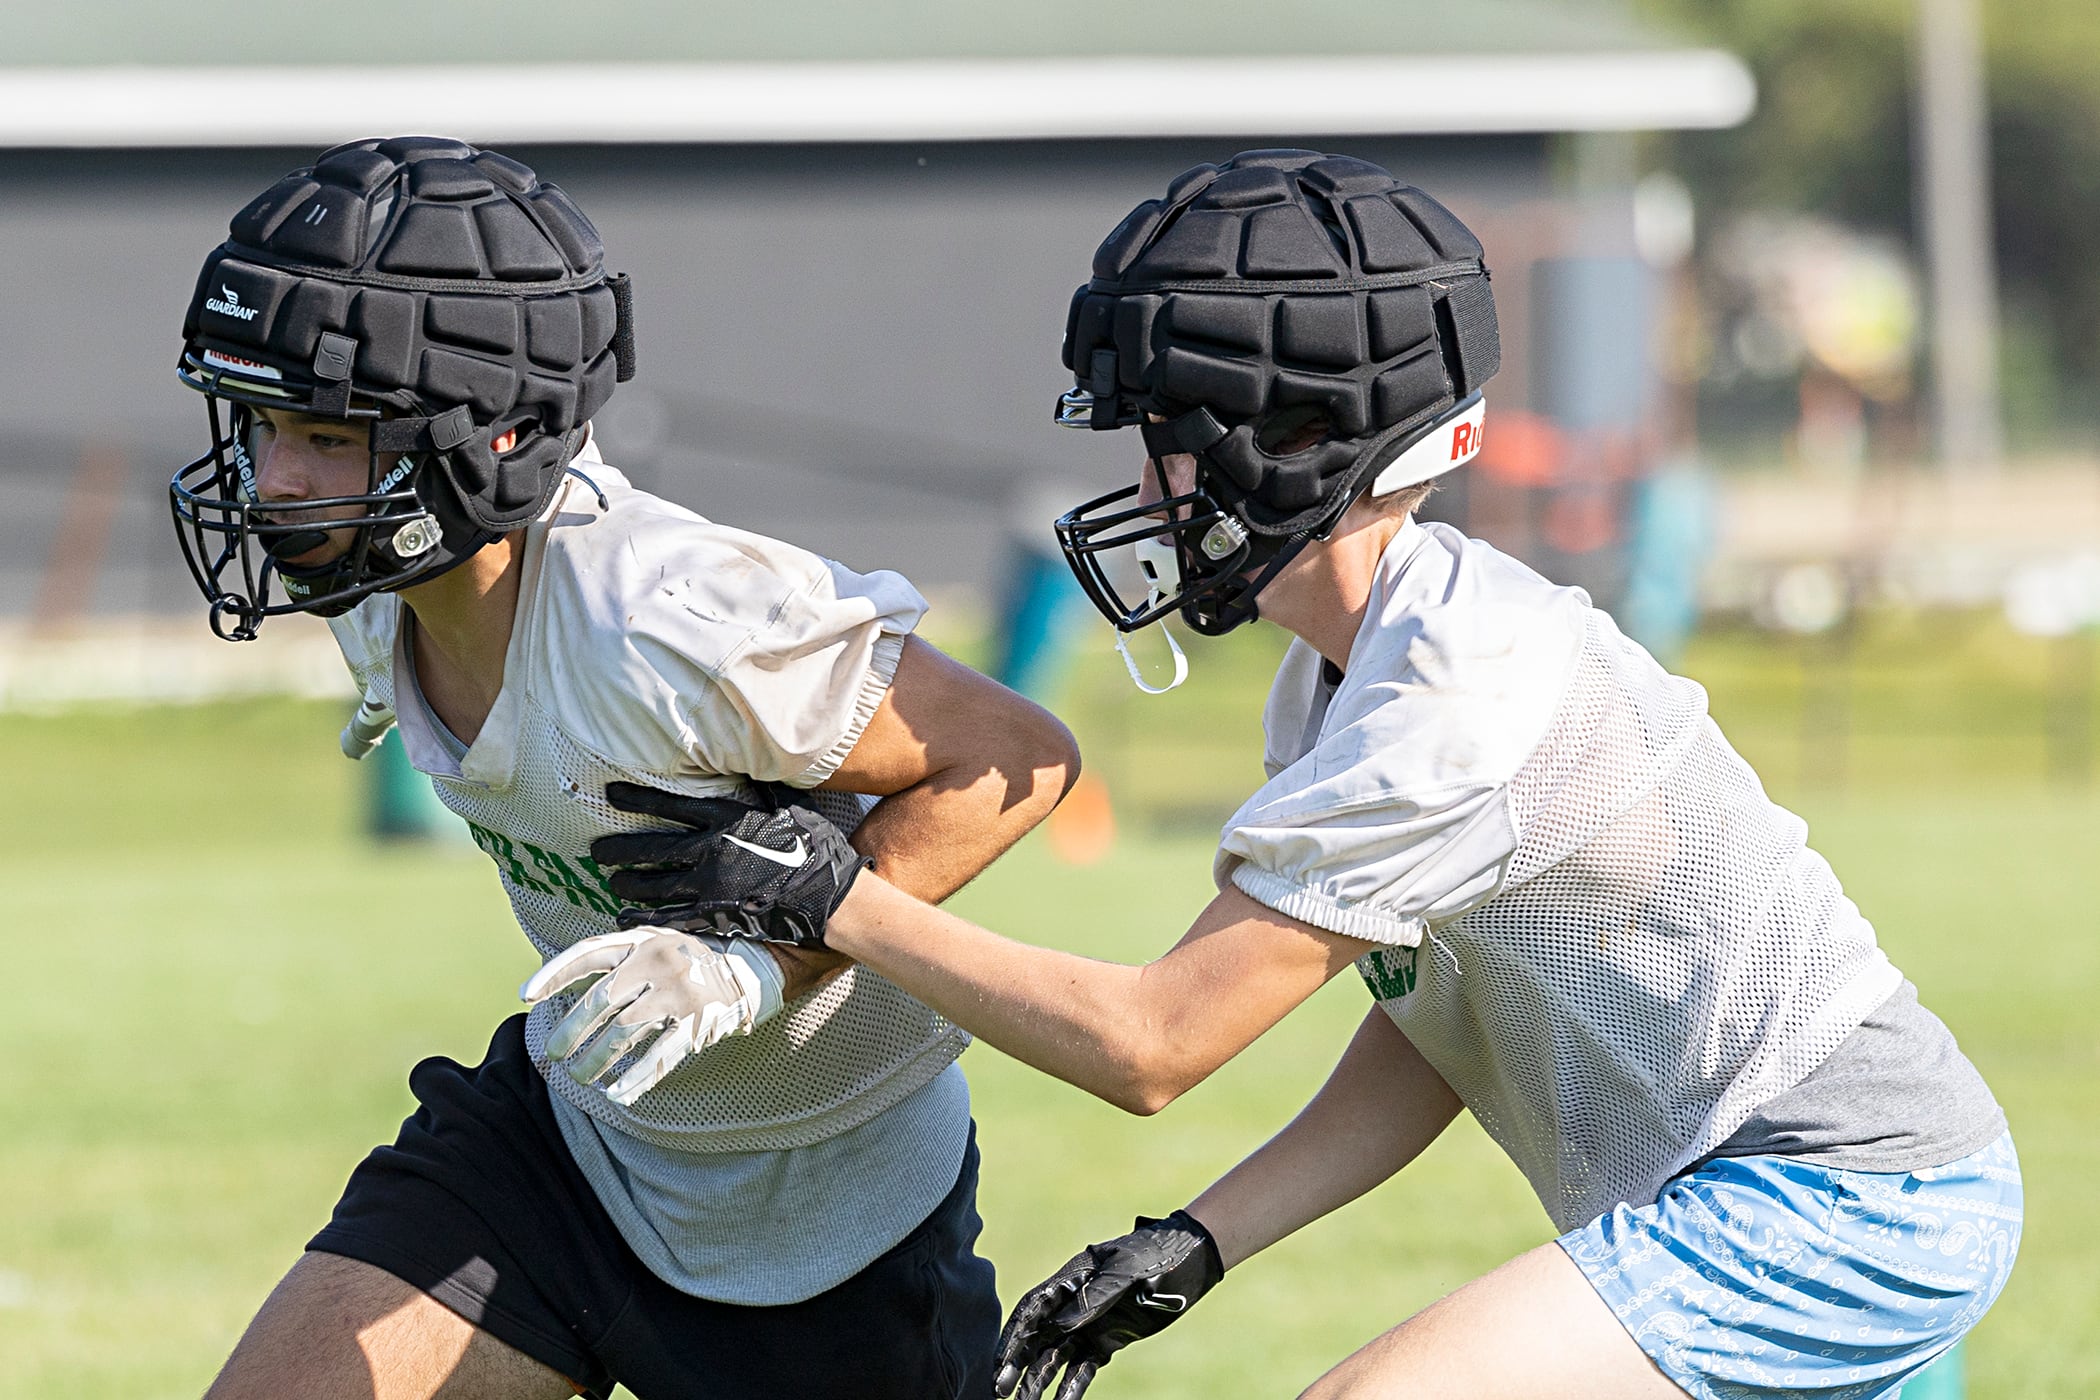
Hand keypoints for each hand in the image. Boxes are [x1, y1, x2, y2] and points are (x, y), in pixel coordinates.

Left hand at [520, 927, 782, 1104]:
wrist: (750, 971)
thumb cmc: (690, 961)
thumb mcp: (656, 943)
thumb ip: (619, 958)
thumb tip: (565, 986)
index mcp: (642, 940)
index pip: (587, 954)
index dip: (554, 974)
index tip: (526, 996)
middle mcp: (657, 962)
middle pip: (599, 1002)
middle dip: (571, 1032)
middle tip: (555, 1054)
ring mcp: (679, 993)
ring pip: (623, 1034)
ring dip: (596, 1061)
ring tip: (580, 1078)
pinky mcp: (698, 1022)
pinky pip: (659, 1058)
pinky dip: (635, 1080)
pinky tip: (617, 1095)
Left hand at [590, 781, 871, 947]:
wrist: (831, 897)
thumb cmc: (816, 848)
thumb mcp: (791, 807)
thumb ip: (763, 790)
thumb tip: (752, 761)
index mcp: (728, 820)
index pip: (672, 805)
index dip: (638, 797)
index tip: (611, 793)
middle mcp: (712, 850)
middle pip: (652, 847)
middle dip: (619, 848)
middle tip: (595, 850)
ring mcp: (711, 886)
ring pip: (654, 883)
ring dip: (627, 882)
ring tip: (609, 881)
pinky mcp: (716, 916)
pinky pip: (670, 917)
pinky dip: (644, 917)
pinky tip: (625, 917)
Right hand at [994, 1210, 1224, 1399]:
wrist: (1190, 1259)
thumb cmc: (1155, 1256)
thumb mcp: (1126, 1271)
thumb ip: (1093, 1298)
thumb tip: (1058, 1328)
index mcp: (1072, 1278)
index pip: (1033, 1309)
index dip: (1013, 1336)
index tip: (1000, 1361)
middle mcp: (1074, 1303)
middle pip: (1037, 1336)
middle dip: (1016, 1363)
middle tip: (998, 1389)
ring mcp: (1090, 1324)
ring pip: (1055, 1357)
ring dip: (1037, 1381)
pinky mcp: (1107, 1341)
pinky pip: (1083, 1368)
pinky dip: (1071, 1387)